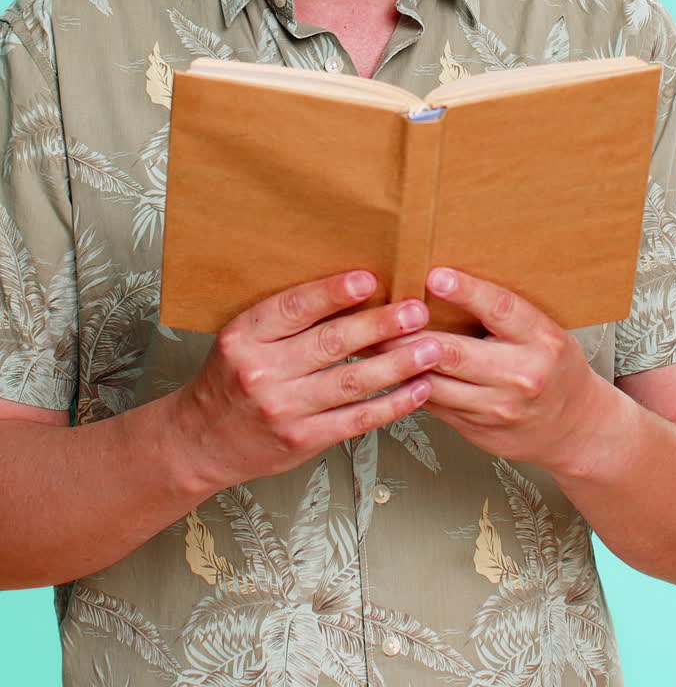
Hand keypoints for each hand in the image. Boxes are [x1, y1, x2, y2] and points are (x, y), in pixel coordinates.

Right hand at [171, 270, 439, 496]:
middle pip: (330, 343)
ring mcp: (283, 409)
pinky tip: (416, 390)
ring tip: (431, 348)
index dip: (333, 293)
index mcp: (244, 337)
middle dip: (380, 325)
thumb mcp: (241, 339)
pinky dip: (391, 405)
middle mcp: (262, 372)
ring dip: (397, 363)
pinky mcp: (303, 440)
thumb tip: (348, 288)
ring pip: (351, 382)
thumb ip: (284, 320)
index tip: (369, 280)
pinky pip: (356, 420)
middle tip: (416, 310)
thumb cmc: (228, 380)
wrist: (201, 440)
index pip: (293, 307)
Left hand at [383, 267, 614, 476]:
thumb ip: (504, 314)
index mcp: (542, 341)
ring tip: (371, 340)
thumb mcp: (544, 332)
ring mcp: (497, 408)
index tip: (435, 276)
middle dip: (410, 333)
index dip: (466, 292)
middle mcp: (521, 375)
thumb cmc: (555, 369)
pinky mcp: (477, 430)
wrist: (576, 428)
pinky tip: (389, 370)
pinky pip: (434, 404)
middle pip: (454, 351)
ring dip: (399, 362)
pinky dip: (409, 385)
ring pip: (435, 382)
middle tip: (381, 312)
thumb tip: (446, 283)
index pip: (501, 310)